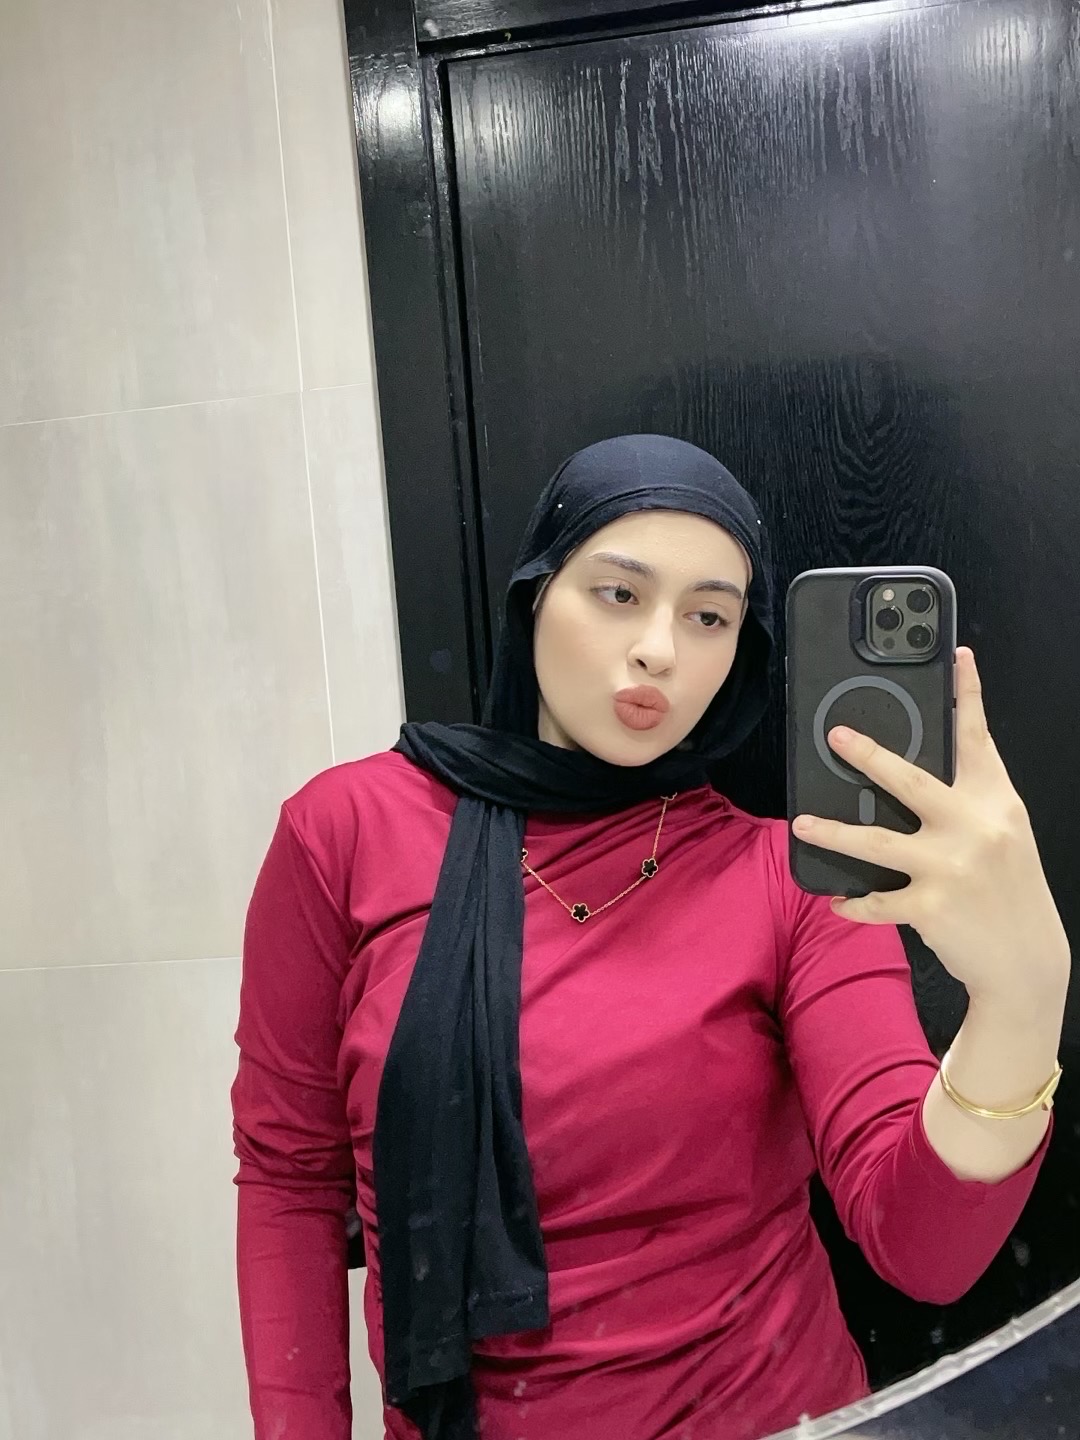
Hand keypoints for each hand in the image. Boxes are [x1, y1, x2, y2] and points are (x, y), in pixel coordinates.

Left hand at [792, 648, 1070, 1006]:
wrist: (1027, 961)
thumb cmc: (1008, 888)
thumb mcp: (1003, 834)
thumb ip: (968, 801)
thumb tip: (909, 774)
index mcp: (996, 803)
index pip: (978, 740)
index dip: (967, 694)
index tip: (956, 656)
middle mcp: (975, 828)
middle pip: (910, 780)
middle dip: (868, 755)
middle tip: (836, 736)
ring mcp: (951, 867)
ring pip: (875, 841)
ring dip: (833, 833)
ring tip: (802, 824)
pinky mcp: (929, 906)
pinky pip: (876, 899)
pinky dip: (853, 902)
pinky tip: (838, 900)